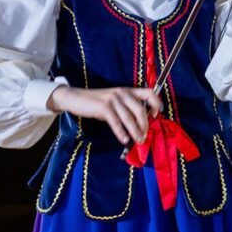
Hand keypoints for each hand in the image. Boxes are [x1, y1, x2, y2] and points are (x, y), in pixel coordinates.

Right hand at [47, 86, 161, 143]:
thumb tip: (140, 125)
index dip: (156, 103)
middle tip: (144, 137)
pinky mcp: (104, 106)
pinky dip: (121, 132)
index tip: (156, 115)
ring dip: (135, 131)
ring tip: (137, 140)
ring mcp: (113, 99)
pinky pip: (116, 122)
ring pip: (129, 118)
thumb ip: (127, 109)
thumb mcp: (115, 102)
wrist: (75, 98)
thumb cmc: (97, 102)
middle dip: (144, 125)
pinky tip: (124, 140)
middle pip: (141, 110)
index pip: (149, 93)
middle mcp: (123, 93)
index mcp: (128, 91)